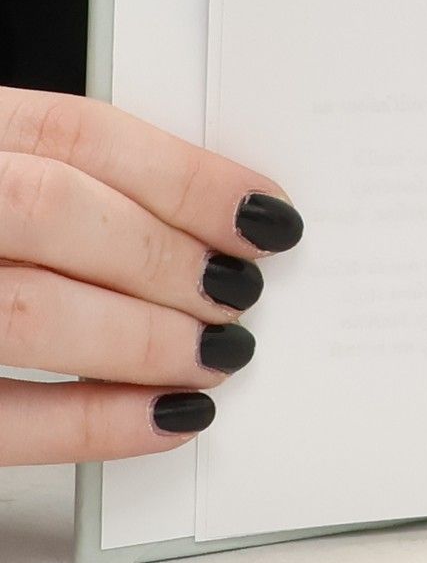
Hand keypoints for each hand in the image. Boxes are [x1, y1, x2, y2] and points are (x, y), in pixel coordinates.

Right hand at [0, 89, 299, 464]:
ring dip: (142, 340)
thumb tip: (207, 221)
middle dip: (165, 257)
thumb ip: (54, 187)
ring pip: (25, 311)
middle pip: (53, 211)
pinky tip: (165, 420)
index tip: (265, 214)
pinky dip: (90, 426)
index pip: (72, 136)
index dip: (185, 175)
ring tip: (217, 356)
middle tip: (241, 293)